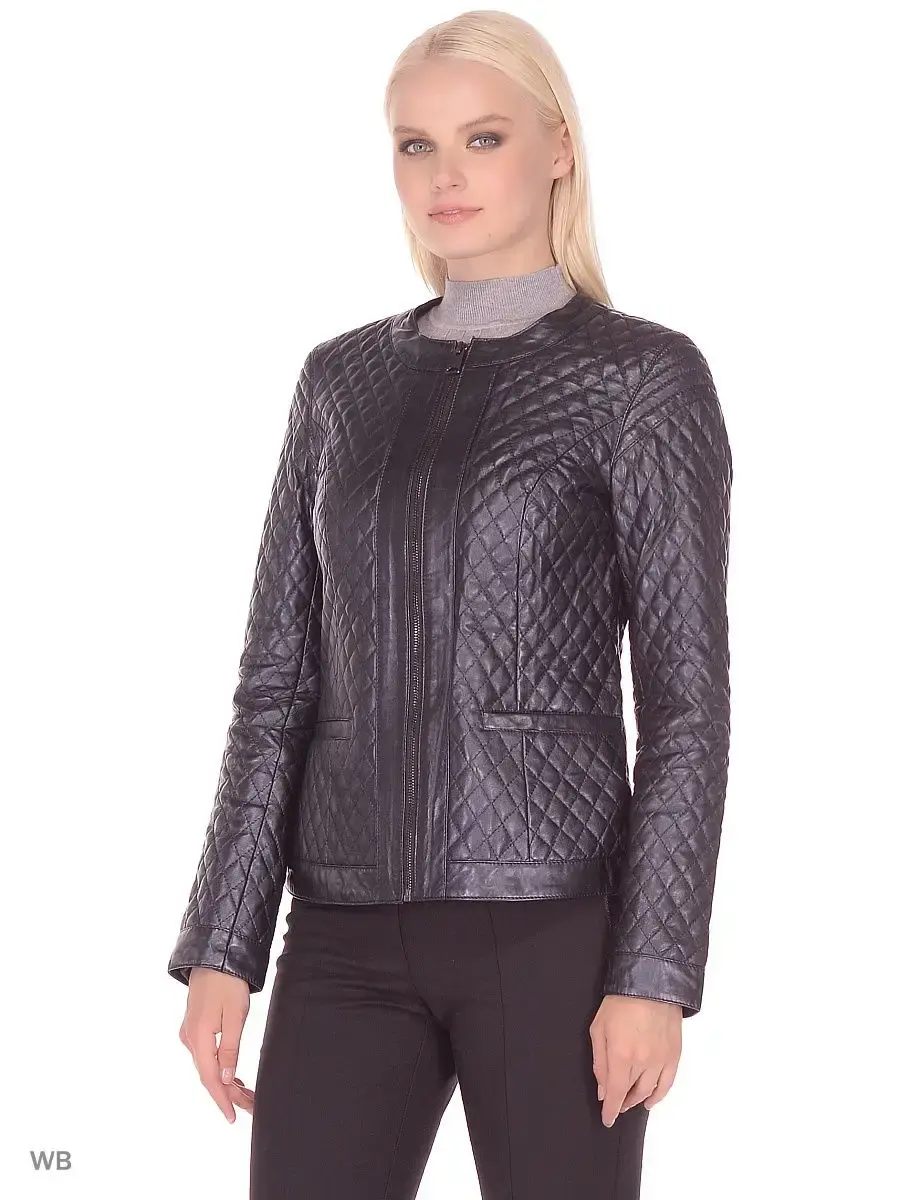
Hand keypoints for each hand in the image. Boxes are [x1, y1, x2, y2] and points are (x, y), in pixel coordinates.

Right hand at [178, 967, 255, 1121]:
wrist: (214, 956)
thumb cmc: (227, 983)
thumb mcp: (235, 1016)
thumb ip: (230, 1049)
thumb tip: (227, 1079)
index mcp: (199, 1038)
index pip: (210, 1078)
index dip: (222, 1100)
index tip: (232, 1117)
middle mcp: (190, 1038)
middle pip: (209, 1075)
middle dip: (229, 1093)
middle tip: (250, 1107)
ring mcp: (190, 1032)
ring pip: (208, 1065)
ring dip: (226, 1081)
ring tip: (247, 1094)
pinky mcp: (195, 1026)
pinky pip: (206, 1054)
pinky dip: (220, 1067)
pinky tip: (233, 1074)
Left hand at [589, 994, 682, 1126]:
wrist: (651, 983)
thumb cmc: (620, 1002)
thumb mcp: (598, 1028)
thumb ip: (599, 1062)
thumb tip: (603, 1089)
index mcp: (621, 1056)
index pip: (615, 1094)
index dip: (610, 1110)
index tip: (607, 1119)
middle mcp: (642, 1062)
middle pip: (632, 1094)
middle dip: (622, 1102)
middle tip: (616, 1103)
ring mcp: (661, 1060)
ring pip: (649, 1091)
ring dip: (638, 1100)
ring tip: (630, 1101)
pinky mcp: (674, 1055)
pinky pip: (667, 1084)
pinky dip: (659, 1095)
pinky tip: (651, 1099)